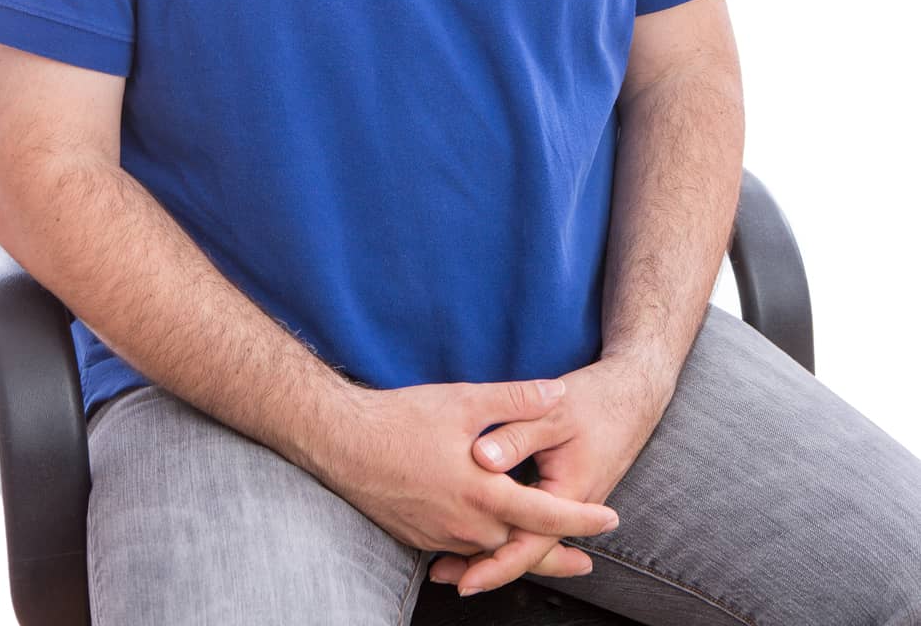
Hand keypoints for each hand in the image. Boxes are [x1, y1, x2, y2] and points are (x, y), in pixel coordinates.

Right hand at [321, 376, 620, 561]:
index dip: (582, 519)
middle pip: (523, 550)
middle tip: (587, 561)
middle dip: (558, 556)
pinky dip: (484, 550)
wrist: (342, 444)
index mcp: (482, 493)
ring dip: (519, 553)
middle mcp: (465, 525)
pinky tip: (489, 538)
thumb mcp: (464, 401)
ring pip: (492, 553)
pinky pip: (463, 552)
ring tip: (541, 549)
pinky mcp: (421, 538)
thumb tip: (557, 390)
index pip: (546, 517)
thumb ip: (515, 399)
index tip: (610, 518)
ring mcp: (441, 537)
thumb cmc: (401, 419)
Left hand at [428, 355, 665, 596]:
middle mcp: (569, 508)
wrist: (630, 396)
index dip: (495, 564)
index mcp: (569, 494)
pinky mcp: (560, 493)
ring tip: (448, 563)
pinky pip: (531, 520)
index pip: (530, 543)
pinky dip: (503, 527)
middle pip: (524, 549)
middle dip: (484, 564)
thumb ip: (516, 435)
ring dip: (490, 549)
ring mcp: (566, 503)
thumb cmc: (594, 402)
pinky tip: (475, 527)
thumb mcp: (554, 413)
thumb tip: (480, 458)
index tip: (465, 581)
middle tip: (442, 576)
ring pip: (526, 536)